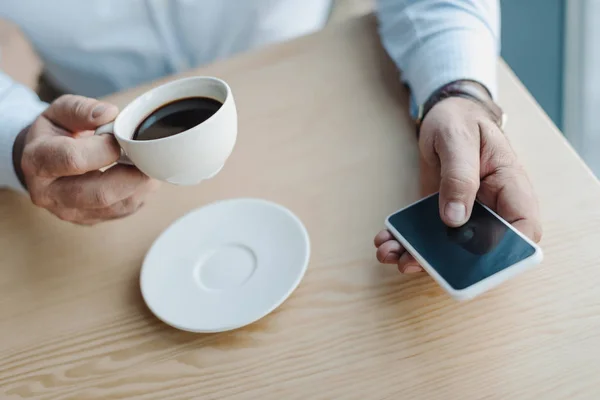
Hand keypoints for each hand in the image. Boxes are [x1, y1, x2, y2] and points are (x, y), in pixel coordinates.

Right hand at [13, 95, 158, 224]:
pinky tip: (139, 176)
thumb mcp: (60, 112)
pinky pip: (124, 211)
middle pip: (100, 194)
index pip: (74, 159)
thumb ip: (81, 109)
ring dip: (141, 185)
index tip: (118, 137)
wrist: (45, 162)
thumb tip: (109, 114)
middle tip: (146, 157)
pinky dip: (140, 192)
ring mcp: (72, 212)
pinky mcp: (91, 220)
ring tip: (145, 163)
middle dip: (132, 174)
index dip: (104, 148)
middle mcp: (51, 194)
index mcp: (38, 162)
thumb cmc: (55, 134)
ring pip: (118, 206)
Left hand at [375, 97, 541, 272]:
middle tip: (412, 262)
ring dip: (419, 256)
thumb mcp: (458, 139)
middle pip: (481, 249)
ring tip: (390, 253)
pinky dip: (406, 242)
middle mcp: (491, 207)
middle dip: (447, 263)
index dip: (508, 252)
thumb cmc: (461, 120)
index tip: (474, 264)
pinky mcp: (441, 213)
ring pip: (449, 249)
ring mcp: (466, 214)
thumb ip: (459, 177)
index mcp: (509, 187)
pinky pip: (428, 236)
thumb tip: (455, 218)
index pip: (523, 228)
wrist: (445, 114)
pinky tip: (387, 241)